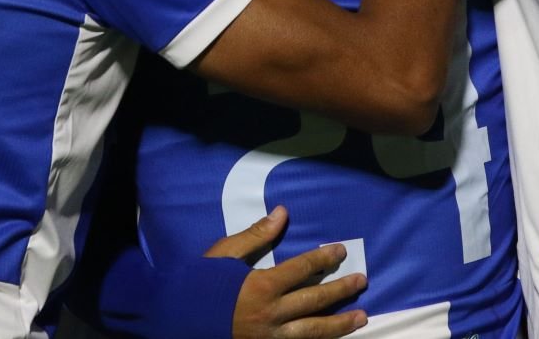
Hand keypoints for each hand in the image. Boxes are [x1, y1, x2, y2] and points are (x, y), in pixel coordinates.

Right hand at [211, 207, 366, 338]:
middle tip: (362, 280)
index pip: (302, 269)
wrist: (176, 319)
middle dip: (341, 290)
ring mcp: (269, 338)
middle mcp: (271, 315)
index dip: (323, 258)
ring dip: (340, 324)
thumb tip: (282, 213)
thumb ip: (256, 235)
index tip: (341, 250)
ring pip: (313, 331)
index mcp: (262, 286)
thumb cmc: (198, 284)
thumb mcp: (224, 254)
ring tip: (362, 317)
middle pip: (314, 301)